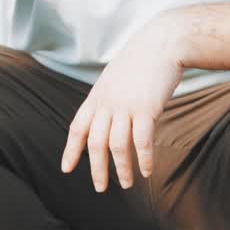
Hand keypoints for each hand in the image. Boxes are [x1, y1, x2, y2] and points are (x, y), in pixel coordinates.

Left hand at [61, 13, 187, 190]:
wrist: (163, 41)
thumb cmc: (142, 60)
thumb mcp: (116, 78)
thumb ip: (109, 99)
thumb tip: (109, 120)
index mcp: (97, 96)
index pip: (78, 128)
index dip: (71, 150)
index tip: (67, 168)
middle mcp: (107, 103)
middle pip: (96, 143)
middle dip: (97, 169)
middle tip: (100, 187)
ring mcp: (126, 106)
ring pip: (118, 146)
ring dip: (122, 169)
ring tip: (126, 184)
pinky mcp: (146, 108)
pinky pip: (142, 141)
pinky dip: (144, 159)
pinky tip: (147, 172)